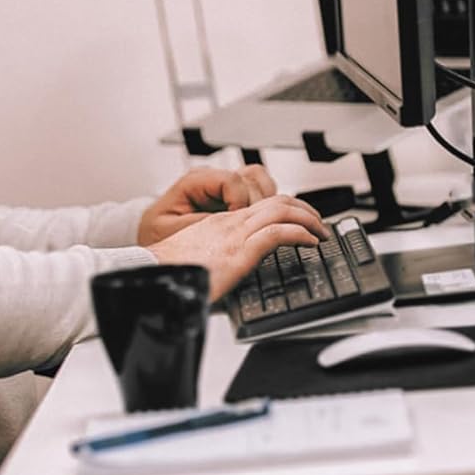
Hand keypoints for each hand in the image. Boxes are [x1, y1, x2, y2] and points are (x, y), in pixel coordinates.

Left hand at [137, 165, 279, 246]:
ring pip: (260, 180)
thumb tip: (224, 225)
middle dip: (256, 205)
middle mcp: (213, 178)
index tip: (236, 223)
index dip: (240, 202)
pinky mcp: (234, 196)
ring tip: (255, 223)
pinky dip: (265, 205)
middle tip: (250, 227)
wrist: (153, 233)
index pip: (232, 180)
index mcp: (195, 181)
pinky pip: (260, 191)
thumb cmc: (159, 230)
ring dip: (264, 201)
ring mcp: (225, 185)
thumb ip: (198, 224)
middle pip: (252, 178)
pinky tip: (256, 222)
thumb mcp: (171, 229)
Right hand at [146, 194, 324, 300]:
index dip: (285, 207)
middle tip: (318, 222)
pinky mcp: (240, 251)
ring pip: (282, 210)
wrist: (152, 273)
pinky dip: (300, 234)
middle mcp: (229, 222)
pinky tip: (311, 242)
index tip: (299, 219)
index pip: (259, 204)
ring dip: (309, 219)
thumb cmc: (169, 272)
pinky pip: (279, 233)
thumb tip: (221, 272)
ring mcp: (235, 234)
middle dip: (303, 208)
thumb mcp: (195, 258)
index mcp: (219, 223)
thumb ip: (212, 257)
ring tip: (321, 231)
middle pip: (276, 200)